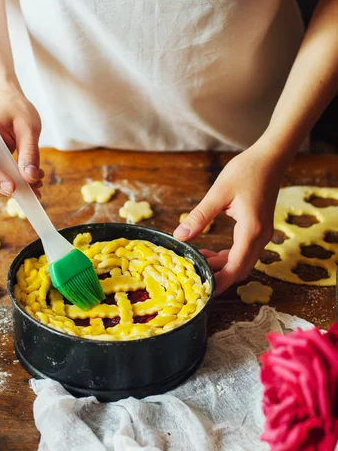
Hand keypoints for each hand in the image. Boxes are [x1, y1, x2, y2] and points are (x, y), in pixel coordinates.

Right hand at [0, 88, 43, 196]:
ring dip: (16, 188)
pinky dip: (16, 183)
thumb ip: (29, 152)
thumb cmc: (15, 110)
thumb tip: (30, 177)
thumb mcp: (28, 128)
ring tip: (38, 182)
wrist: (8, 103)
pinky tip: (32, 177)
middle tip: (35, 189)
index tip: (13, 187)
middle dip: (10, 187)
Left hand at [173, 145, 282, 293]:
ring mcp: (262, 234)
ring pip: (242, 262)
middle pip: (240, 270)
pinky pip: (243, 252)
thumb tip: (179, 236)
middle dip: (218, 277)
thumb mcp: (218, 193)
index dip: (219, 282)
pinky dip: (227, 257)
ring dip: (221, 266)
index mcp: (251, 231)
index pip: (235, 268)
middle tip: (193, 277)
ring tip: (196, 261)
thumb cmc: (246, 171)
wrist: (270, 158)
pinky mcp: (259, 230)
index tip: (201, 292)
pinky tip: (208, 252)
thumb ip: (199, 217)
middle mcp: (260, 237)